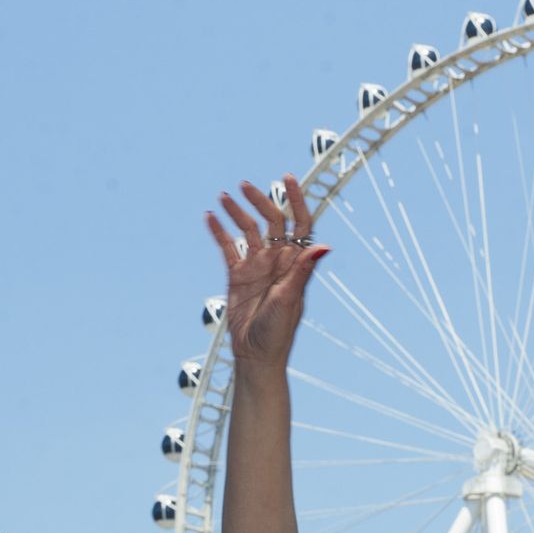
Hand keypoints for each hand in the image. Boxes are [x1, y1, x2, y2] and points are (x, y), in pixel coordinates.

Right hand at [204, 175, 330, 368]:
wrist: (256, 354)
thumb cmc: (278, 332)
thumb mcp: (290, 299)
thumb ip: (302, 271)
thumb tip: (323, 246)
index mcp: (293, 263)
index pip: (300, 224)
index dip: (297, 200)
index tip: (288, 178)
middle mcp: (276, 260)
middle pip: (272, 221)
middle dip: (260, 201)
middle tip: (244, 186)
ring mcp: (256, 266)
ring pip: (248, 230)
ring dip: (237, 212)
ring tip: (223, 197)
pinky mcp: (237, 275)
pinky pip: (228, 247)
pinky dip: (219, 232)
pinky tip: (210, 217)